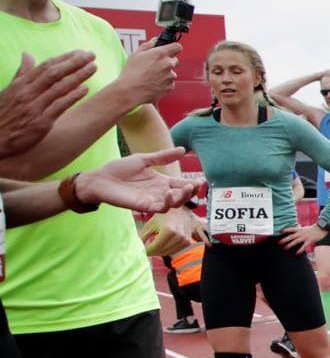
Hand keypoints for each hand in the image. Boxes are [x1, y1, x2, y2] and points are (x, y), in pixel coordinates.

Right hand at [0, 51, 96, 158]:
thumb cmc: (4, 113)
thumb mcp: (10, 90)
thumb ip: (22, 73)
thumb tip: (27, 54)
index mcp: (21, 84)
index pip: (45, 66)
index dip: (64, 58)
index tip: (79, 52)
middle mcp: (28, 93)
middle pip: (54, 74)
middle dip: (74, 63)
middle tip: (91, 55)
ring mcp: (35, 107)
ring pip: (59, 88)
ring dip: (78, 76)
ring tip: (93, 67)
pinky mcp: (41, 122)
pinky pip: (59, 106)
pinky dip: (73, 96)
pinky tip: (86, 89)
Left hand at [75, 146, 196, 214]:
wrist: (100, 179)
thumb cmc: (119, 169)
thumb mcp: (144, 159)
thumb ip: (163, 157)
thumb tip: (183, 149)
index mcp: (160, 182)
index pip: (180, 184)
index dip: (192, 184)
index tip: (201, 180)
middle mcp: (159, 192)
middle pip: (181, 196)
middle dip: (190, 192)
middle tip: (195, 185)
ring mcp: (152, 200)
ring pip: (174, 204)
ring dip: (182, 198)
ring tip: (185, 189)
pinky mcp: (144, 206)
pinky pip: (161, 208)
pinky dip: (168, 203)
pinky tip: (170, 193)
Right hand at [115, 39, 181, 106]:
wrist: (131, 91)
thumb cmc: (131, 73)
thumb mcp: (136, 54)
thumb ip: (148, 45)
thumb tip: (155, 40)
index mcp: (160, 54)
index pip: (177, 47)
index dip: (173, 48)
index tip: (170, 50)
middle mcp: (168, 64)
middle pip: (175, 60)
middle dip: (167, 61)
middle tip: (155, 65)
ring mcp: (170, 76)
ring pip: (172, 72)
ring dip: (165, 73)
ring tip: (151, 76)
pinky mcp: (170, 86)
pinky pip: (170, 82)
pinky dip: (164, 82)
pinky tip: (153, 83)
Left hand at [138, 205, 202, 257]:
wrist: (181, 211)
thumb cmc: (163, 215)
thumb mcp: (151, 224)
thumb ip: (143, 236)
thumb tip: (136, 248)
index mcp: (169, 231)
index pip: (155, 247)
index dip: (146, 251)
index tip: (139, 251)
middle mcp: (179, 236)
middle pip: (161, 251)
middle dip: (152, 251)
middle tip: (145, 250)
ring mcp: (184, 240)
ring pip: (168, 252)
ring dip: (159, 251)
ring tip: (153, 245)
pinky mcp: (187, 242)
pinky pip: (174, 251)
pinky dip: (166, 250)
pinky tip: (162, 244)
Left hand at [281, 224, 325, 253]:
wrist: (321, 228)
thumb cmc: (314, 228)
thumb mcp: (306, 228)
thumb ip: (301, 229)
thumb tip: (298, 228)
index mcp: (300, 229)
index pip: (291, 229)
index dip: (285, 230)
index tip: (280, 231)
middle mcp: (301, 233)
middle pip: (291, 236)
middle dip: (285, 239)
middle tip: (279, 242)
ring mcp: (305, 237)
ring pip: (296, 241)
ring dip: (290, 244)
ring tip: (285, 248)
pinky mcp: (309, 241)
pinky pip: (304, 246)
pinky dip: (300, 250)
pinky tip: (297, 253)